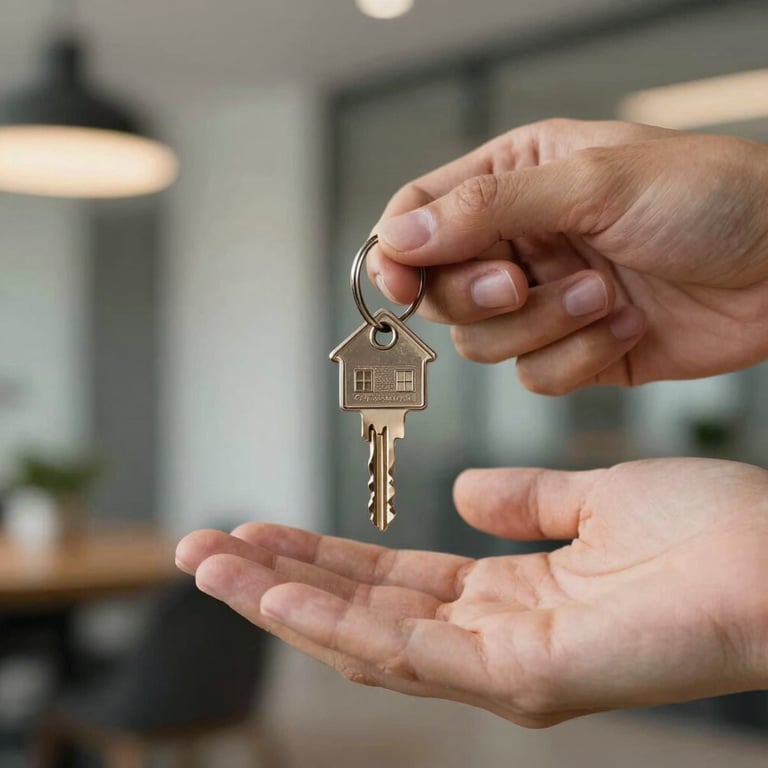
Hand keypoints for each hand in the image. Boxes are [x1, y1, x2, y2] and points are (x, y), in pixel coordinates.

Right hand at [176, 458, 767, 726]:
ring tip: (214, 566)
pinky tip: (277, 593)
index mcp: (507, 597)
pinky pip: (408, 650)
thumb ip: (527, 503)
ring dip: (282, 600)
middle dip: (276, 581)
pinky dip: (334, 622)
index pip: (388, 580)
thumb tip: (467, 496)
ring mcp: (502, 666)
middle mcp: (491, 640)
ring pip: (364, 636)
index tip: (261, 530)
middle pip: (359, 610)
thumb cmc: (704, 531)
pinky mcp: (522, 676)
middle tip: (205, 550)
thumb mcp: (592, 501)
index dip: (319, 557)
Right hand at [367, 119, 767, 393]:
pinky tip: (624, 326)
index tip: (400, 287)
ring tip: (604, 294)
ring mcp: (544, 300)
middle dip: (481, 298)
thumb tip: (398, 236)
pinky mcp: (573, 350)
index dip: (397, 255)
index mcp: (513, 179)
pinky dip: (577, 359)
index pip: (418, 216)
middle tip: (522, 283)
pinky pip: (534, 377)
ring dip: (542, 327)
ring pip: (484, 342)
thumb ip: (487, 208)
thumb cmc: (708, 198)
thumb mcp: (593, 182)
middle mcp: (519, 241)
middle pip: (442, 292)